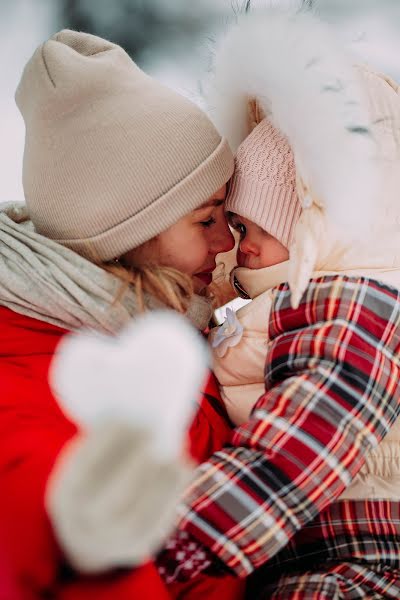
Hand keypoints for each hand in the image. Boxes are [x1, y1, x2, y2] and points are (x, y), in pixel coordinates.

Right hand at [47, 311, 207, 572]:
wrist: (88, 532)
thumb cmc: (92, 478)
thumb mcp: (83, 460)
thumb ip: (103, 435)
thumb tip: (138, 383)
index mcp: (65, 496)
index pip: (81, 472)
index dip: (103, 444)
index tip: (123, 416)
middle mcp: (84, 525)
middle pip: (114, 499)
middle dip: (137, 463)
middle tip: (154, 430)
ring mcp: (114, 542)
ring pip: (142, 513)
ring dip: (162, 474)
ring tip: (175, 443)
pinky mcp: (141, 548)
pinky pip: (162, 522)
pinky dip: (175, 490)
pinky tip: (182, 464)